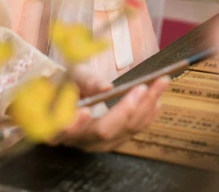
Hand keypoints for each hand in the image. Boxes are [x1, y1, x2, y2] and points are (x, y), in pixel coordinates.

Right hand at [50, 68, 168, 152]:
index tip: (85, 111)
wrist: (69, 93)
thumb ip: (86, 81)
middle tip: (143, 87)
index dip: (75, 124)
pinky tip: (157, 101)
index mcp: (58, 123)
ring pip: (123, 132)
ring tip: (159, 85)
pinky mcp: (112, 141)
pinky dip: (147, 115)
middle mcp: (78, 139)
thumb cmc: (67, 81)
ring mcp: (97, 143)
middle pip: (103, 131)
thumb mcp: (73, 75)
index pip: (64, 129)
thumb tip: (106, 87)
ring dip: (144, 108)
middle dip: (126, 109)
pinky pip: (132, 132)